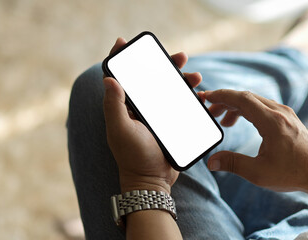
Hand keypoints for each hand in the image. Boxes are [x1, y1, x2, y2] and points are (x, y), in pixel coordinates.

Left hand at [103, 38, 202, 193]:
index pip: (120, 77)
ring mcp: (155, 115)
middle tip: (180, 56)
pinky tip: (199, 93)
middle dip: (163, 64)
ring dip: (182, 79)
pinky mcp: (170, 123)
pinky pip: (180, 104)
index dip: (121, 58)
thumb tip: (108, 78)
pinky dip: (189, 96)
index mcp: (123, 106)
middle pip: (149, 78)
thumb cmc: (133, 156)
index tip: (125, 42)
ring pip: (168, 89)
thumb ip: (114, 105)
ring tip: (196, 77)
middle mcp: (139, 107)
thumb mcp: (120, 130)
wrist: (153, 181)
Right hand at [205, 89, 307, 191]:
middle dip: (224, 101)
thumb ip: (233, 164)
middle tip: (209, 111)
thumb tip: (211, 162)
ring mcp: (284, 113)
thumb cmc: (292, 173)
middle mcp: (279, 112)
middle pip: (246, 97)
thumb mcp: (258, 172)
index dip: (222, 96)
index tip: (206, 97)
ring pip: (254, 101)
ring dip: (235, 106)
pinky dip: (246, 110)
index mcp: (272, 122)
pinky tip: (239, 121)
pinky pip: (262, 106)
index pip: (242, 99)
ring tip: (222, 121)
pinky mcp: (286, 117)